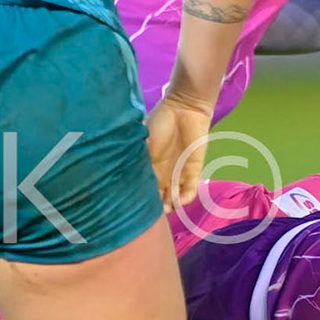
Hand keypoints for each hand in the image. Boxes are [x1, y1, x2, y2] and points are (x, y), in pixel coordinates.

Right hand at [145, 94, 212, 208]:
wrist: (185, 109)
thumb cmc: (160, 121)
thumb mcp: (143, 141)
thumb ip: (137, 159)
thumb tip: (126, 178)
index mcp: (148, 168)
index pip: (143, 189)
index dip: (139, 199)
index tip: (134, 205)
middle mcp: (162, 175)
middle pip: (157, 198)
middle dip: (154, 207)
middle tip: (150, 210)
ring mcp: (178, 175)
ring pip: (173, 199)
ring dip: (169, 206)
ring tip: (164, 206)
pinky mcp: (193, 172)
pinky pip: (190, 192)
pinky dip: (184, 199)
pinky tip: (178, 200)